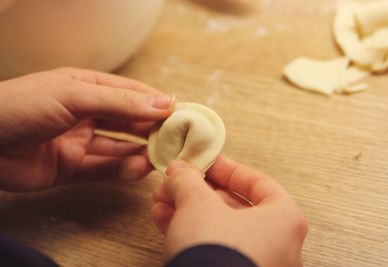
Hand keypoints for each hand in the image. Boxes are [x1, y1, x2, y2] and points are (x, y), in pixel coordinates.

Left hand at [0, 68, 174, 191]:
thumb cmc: (21, 106)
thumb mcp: (75, 96)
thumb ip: (120, 102)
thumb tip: (164, 102)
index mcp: (87, 87)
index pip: (131, 93)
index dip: (157, 102)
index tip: (182, 113)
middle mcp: (87, 113)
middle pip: (128, 120)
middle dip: (152, 129)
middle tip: (177, 139)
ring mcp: (80, 140)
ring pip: (119, 146)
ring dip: (141, 152)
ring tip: (162, 157)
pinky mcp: (73, 166)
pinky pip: (104, 168)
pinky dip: (123, 170)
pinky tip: (140, 170)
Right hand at [151, 156, 307, 266]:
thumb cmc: (218, 255)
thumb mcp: (197, 203)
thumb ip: (188, 180)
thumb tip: (178, 171)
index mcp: (284, 220)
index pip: (258, 183)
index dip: (227, 169)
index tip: (206, 162)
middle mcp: (279, 246)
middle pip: (233, 206)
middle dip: (197, 191)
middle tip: (178, 182)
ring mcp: (258, 265)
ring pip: (219, 228)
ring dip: (187, 210)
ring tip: (162, 200)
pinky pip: (214, 249)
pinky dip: (191, 233)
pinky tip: (164, 221)